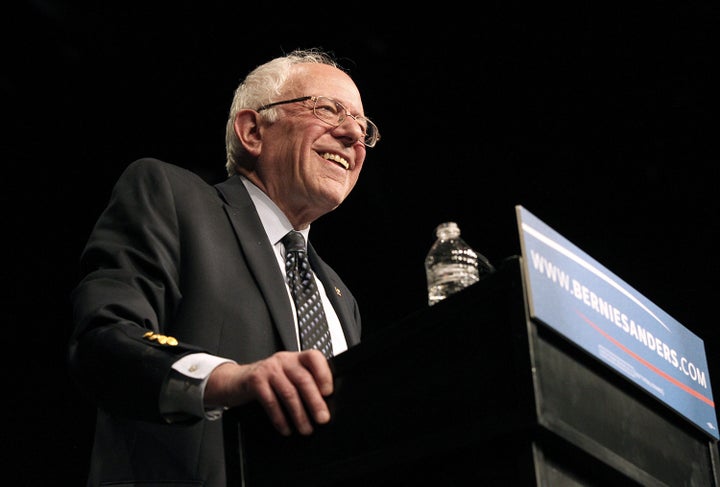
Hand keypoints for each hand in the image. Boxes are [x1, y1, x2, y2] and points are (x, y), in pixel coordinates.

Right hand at [204, 350, 332, 435]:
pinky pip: (271, 402)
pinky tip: (286, 428)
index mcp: (295, 358)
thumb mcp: (287, 376)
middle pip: (303, 379)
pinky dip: (280, 418)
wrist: (236, 380)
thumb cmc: (268, 381)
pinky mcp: (255, 381)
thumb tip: (324, 405)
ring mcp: (268, 370)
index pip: (314, 358)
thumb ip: (304, 383)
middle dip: (315, 402)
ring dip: (299, 414)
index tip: (328, 392)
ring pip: (288, 392)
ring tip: (305, 429)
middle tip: (322, 418)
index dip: (323, 374)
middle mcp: (283, 360)